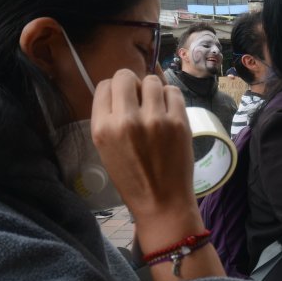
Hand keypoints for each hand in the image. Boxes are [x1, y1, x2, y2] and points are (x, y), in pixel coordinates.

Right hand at [92, 70, 222, 280]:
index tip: (122, 100)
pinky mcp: (178, 122)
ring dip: (153, 90)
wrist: (162, 204)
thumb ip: (109, 119)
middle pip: (126, 76)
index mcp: (103, 129)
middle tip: (139, 100)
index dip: (114, 90)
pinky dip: (170, 98)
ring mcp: (155, 119)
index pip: (105, 86)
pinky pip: (173, 91)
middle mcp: (126, 121)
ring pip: (151, 80)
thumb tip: (122, 90)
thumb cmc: (133, 180)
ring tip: (155, 107)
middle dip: (132, 84)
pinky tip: (168, 112)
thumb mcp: (106, 150)